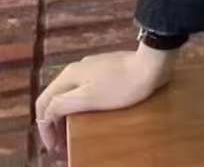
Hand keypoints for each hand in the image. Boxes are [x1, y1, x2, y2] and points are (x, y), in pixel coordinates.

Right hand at [34, 46, 176, 154]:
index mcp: (68, 75)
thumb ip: (62, 104)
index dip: (44, 128)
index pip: (43, 102)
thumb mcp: (87, 98)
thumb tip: (47, 112)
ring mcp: (91, 68)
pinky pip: (83, 91)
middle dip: (54, 123)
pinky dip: (79, 107)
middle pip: (55, 98)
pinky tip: (88, 117)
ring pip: (69, 95)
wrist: (150, 64)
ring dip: (66, 116)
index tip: (54, 147)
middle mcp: (76, 69)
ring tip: (72, 134)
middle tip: (62, 146)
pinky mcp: (105, 70)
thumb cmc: (120, 86)